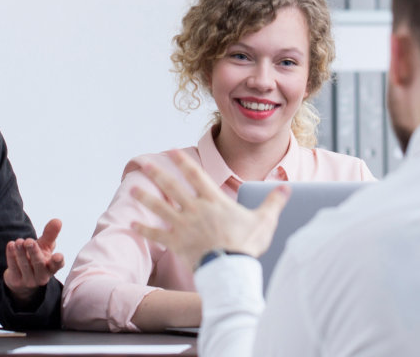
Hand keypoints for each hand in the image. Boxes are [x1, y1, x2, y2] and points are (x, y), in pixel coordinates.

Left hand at [4, 218, 65, 302]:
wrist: (21, 276)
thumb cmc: (37, 257)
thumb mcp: (44, 246)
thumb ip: (50, 234)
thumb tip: (57, 220)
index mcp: (52, 267)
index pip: (57, 265)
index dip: (58, 261)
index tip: (58, 256)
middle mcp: (42, 276)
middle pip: (39, 264)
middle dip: (34, 252)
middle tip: (29, 241)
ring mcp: (29, 280)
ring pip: (24, 265)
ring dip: (21, 252)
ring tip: (18, 241)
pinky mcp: (16, 281)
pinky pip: (13, 268)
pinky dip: (11, 256)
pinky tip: (11, 245)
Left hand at [131, 149, 290, 261]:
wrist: (230, 268)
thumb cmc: (246, 245)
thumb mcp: (264, 220)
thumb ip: (273, 202)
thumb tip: (287, 188)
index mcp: (214, 201)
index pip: (195, 175)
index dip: (182, 162)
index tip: (172, 151)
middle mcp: (195, 209)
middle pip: (172, 187)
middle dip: (158, 174)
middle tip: (144, 163)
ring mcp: (183, 226)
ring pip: (160, 207)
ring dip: (146, 197)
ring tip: (133, 188)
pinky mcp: (176, 243)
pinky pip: (157, 234)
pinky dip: (144, 229)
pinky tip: (132, 225)